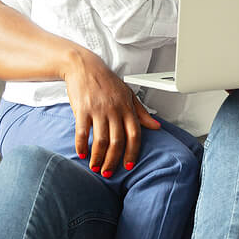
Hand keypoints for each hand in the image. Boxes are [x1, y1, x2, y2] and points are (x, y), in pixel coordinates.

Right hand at [63, 49, 161, 176]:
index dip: (132, 153)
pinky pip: (82, 133)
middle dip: (113, 161)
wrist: (84, 66)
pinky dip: (82, 146)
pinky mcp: (82, 109)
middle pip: (117, 142)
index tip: (129, 165)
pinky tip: (82, 154)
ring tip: (95, 167)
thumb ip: (141, 112)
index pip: (134, 135)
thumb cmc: (106, 81)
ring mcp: (98, 110)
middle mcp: (114, 110)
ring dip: (98, 158)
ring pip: (101, 141)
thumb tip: (156, 126)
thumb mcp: (128, 94)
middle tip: (108, 172)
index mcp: (127, 108)